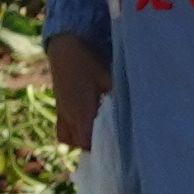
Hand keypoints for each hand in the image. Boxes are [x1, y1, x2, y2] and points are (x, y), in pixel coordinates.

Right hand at [47, 34, 107, 156]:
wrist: (64, 46)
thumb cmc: (87, 60)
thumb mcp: (107, 77)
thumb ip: (117, 97)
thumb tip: (134, 112)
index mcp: (81, 111)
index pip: (88, 142)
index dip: (101, 148)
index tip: (117, 147)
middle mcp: (69, 115)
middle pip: (80, 144)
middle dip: (94, 145)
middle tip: (112, 139)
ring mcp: (61, 112)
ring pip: (69, 139)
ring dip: (82, 139)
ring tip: (98, 132)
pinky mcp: (58, 107)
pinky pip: (63, 130)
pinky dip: (73, 132)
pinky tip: (87, 124)